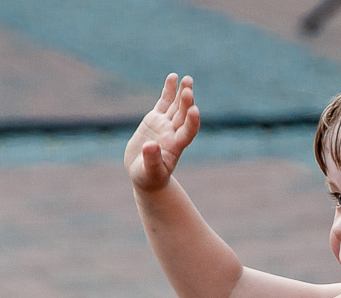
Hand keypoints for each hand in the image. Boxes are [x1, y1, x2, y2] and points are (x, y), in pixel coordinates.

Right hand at [124, 73, 200, 191]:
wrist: (145, 174)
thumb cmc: (149, 177)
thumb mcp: (150, 172)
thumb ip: (152, 160)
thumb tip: (150, 146)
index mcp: (176, 146)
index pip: (188, 132)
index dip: (192, 121)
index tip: (194, 110)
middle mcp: (174, 133)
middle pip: (183, 116)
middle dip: (186, 102)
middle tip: (188, 89)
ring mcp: (165, 125)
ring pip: (176, 106)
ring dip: (182, 92)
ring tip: (187, 78)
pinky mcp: (155, 119)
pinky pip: (164, 102)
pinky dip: (168, 91)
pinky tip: (173, 77)